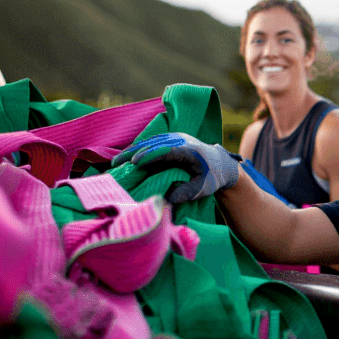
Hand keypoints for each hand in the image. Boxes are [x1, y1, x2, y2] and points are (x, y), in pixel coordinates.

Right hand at [113, 133, 239, 202]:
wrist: (222, 164)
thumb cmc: (212, 178)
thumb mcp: (203, 188)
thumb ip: (186, 193)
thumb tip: (167, 201)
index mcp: (189, 151)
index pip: (166, 150)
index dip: (149, 155)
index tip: (134, 162)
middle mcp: (182, 140)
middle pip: (154, 144)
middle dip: (134, 153)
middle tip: (116, 163)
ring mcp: (176, 137)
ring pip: (151, 141)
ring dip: (133, 150)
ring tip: (117, 161)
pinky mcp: (172, 139)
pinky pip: (153, 142)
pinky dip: (139, 148)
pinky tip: (127, 157)